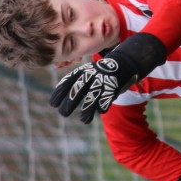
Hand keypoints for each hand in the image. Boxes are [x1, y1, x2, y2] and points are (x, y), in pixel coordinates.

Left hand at [49, 32, 166, 123]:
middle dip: (69, 102)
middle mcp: (92, 74)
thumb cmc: (104, 71)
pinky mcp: (114, 86)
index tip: (53, 103)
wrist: (126, 61)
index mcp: (85, 70)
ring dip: (86, 109)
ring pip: (92, 96)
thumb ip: (79, 82)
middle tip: (63, 113)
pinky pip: (106, 98)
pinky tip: (98, 112)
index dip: (60, 92)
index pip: (69, 81)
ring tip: (83, 119)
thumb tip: (62, 96)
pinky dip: (102, 106)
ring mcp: (104, 80)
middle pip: (78, 89)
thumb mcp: (90, 72)